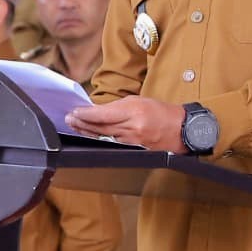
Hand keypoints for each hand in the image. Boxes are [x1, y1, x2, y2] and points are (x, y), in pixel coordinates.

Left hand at [65, 96, 185, 151]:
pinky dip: (99, 138)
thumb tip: (99, 109)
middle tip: (69, 118)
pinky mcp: (133, 149)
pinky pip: (112, 143)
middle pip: (100, 126)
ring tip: (75, 126)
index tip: (74, 111)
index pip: (103, 114)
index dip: (86, 114)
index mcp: (133, 111)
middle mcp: (131, 128)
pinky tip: (91, 135)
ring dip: (87, 131)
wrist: (182, 130)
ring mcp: (132, 141)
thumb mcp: (140, 101)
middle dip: (82, 123)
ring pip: (103, 136)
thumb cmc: (163, 112)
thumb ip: (118, 106)